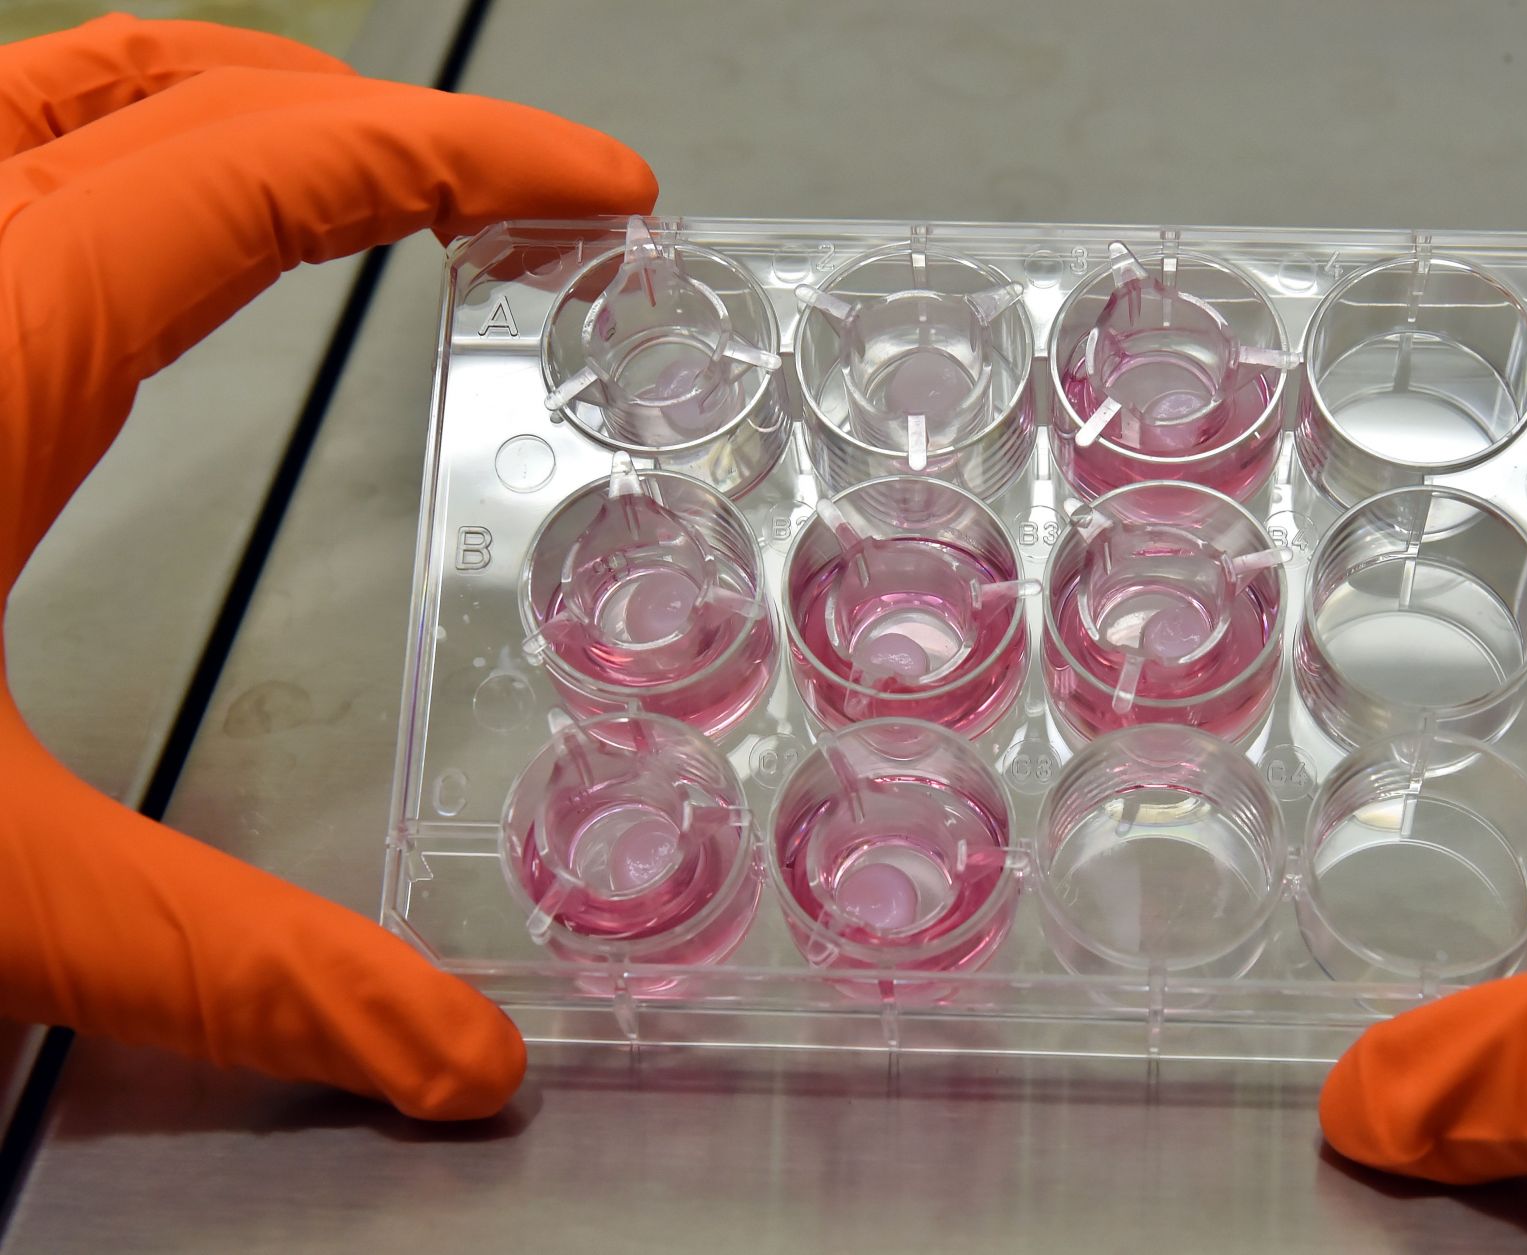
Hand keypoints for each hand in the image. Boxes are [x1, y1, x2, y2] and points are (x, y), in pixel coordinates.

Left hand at [0, 15, 656, 1118]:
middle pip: (185, 83)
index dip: (470, 154)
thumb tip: (454, 1066)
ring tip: (359, 178)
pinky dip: (117, 154)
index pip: (281, 170)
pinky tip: (131, 257)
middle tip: (506, 194)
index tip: (597, 186)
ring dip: (242, 109)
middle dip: (380, 118)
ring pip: (59, 82)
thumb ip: (242, 971)